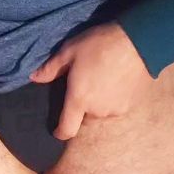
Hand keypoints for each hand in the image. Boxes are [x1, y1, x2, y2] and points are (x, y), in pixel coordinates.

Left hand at [30, 23, 153, 139]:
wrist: (140, 41)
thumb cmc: (100, 44)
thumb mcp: (70, 51)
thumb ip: (51, 68)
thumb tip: (34, 78)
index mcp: (79, 100)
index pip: (67, 130)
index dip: (60, 132)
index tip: (57, 129)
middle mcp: (97, 111)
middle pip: (85, 117)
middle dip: (82, 106)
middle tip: (85, 85)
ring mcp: (116, 110)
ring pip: (102, 112)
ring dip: (99, 102)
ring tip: (102, 80)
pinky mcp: (132, 105)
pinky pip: (117, 106)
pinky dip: (114, 98)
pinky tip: (117, 80)